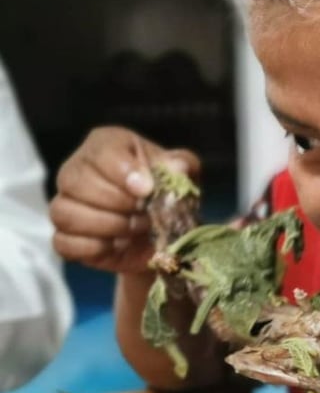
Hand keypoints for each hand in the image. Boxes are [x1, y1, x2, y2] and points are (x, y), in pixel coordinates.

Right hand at [50, 126, 199, 274]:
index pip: (100, 152)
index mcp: (105, 145)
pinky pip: (63, 243)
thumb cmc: (166, 191)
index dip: (123, 173)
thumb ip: (183, 165)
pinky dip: (93, 247)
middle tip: (146, 213)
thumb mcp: (183, 173)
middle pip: (76, 182)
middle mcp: (76, 170)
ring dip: (107, 226)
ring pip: (64, 212)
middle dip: (118, 203)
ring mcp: (65, 203)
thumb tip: (178, 167)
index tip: (147, 190)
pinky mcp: (64, 237)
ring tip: (135, 229)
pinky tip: (117, 245)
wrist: (162, 230)